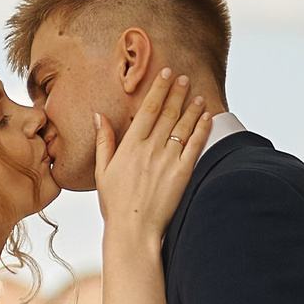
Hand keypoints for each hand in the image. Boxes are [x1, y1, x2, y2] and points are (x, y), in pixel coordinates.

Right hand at [94, 69, 211, 244]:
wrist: (134, 229)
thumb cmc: (115, 203)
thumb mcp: (102, 171)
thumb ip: (104, 141)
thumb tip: (98, 116)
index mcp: (130, 146)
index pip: (147, 109)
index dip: (158, 89)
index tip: (166, 74)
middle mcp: (150, 149)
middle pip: (167, 113)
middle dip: (177, 92)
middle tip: (185, 77)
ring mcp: (168, 161)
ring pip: (183, 126)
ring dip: (191, 107)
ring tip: (197, 94)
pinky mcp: (183, 174)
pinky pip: (195, 146)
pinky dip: (201, 129)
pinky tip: (206, 117)